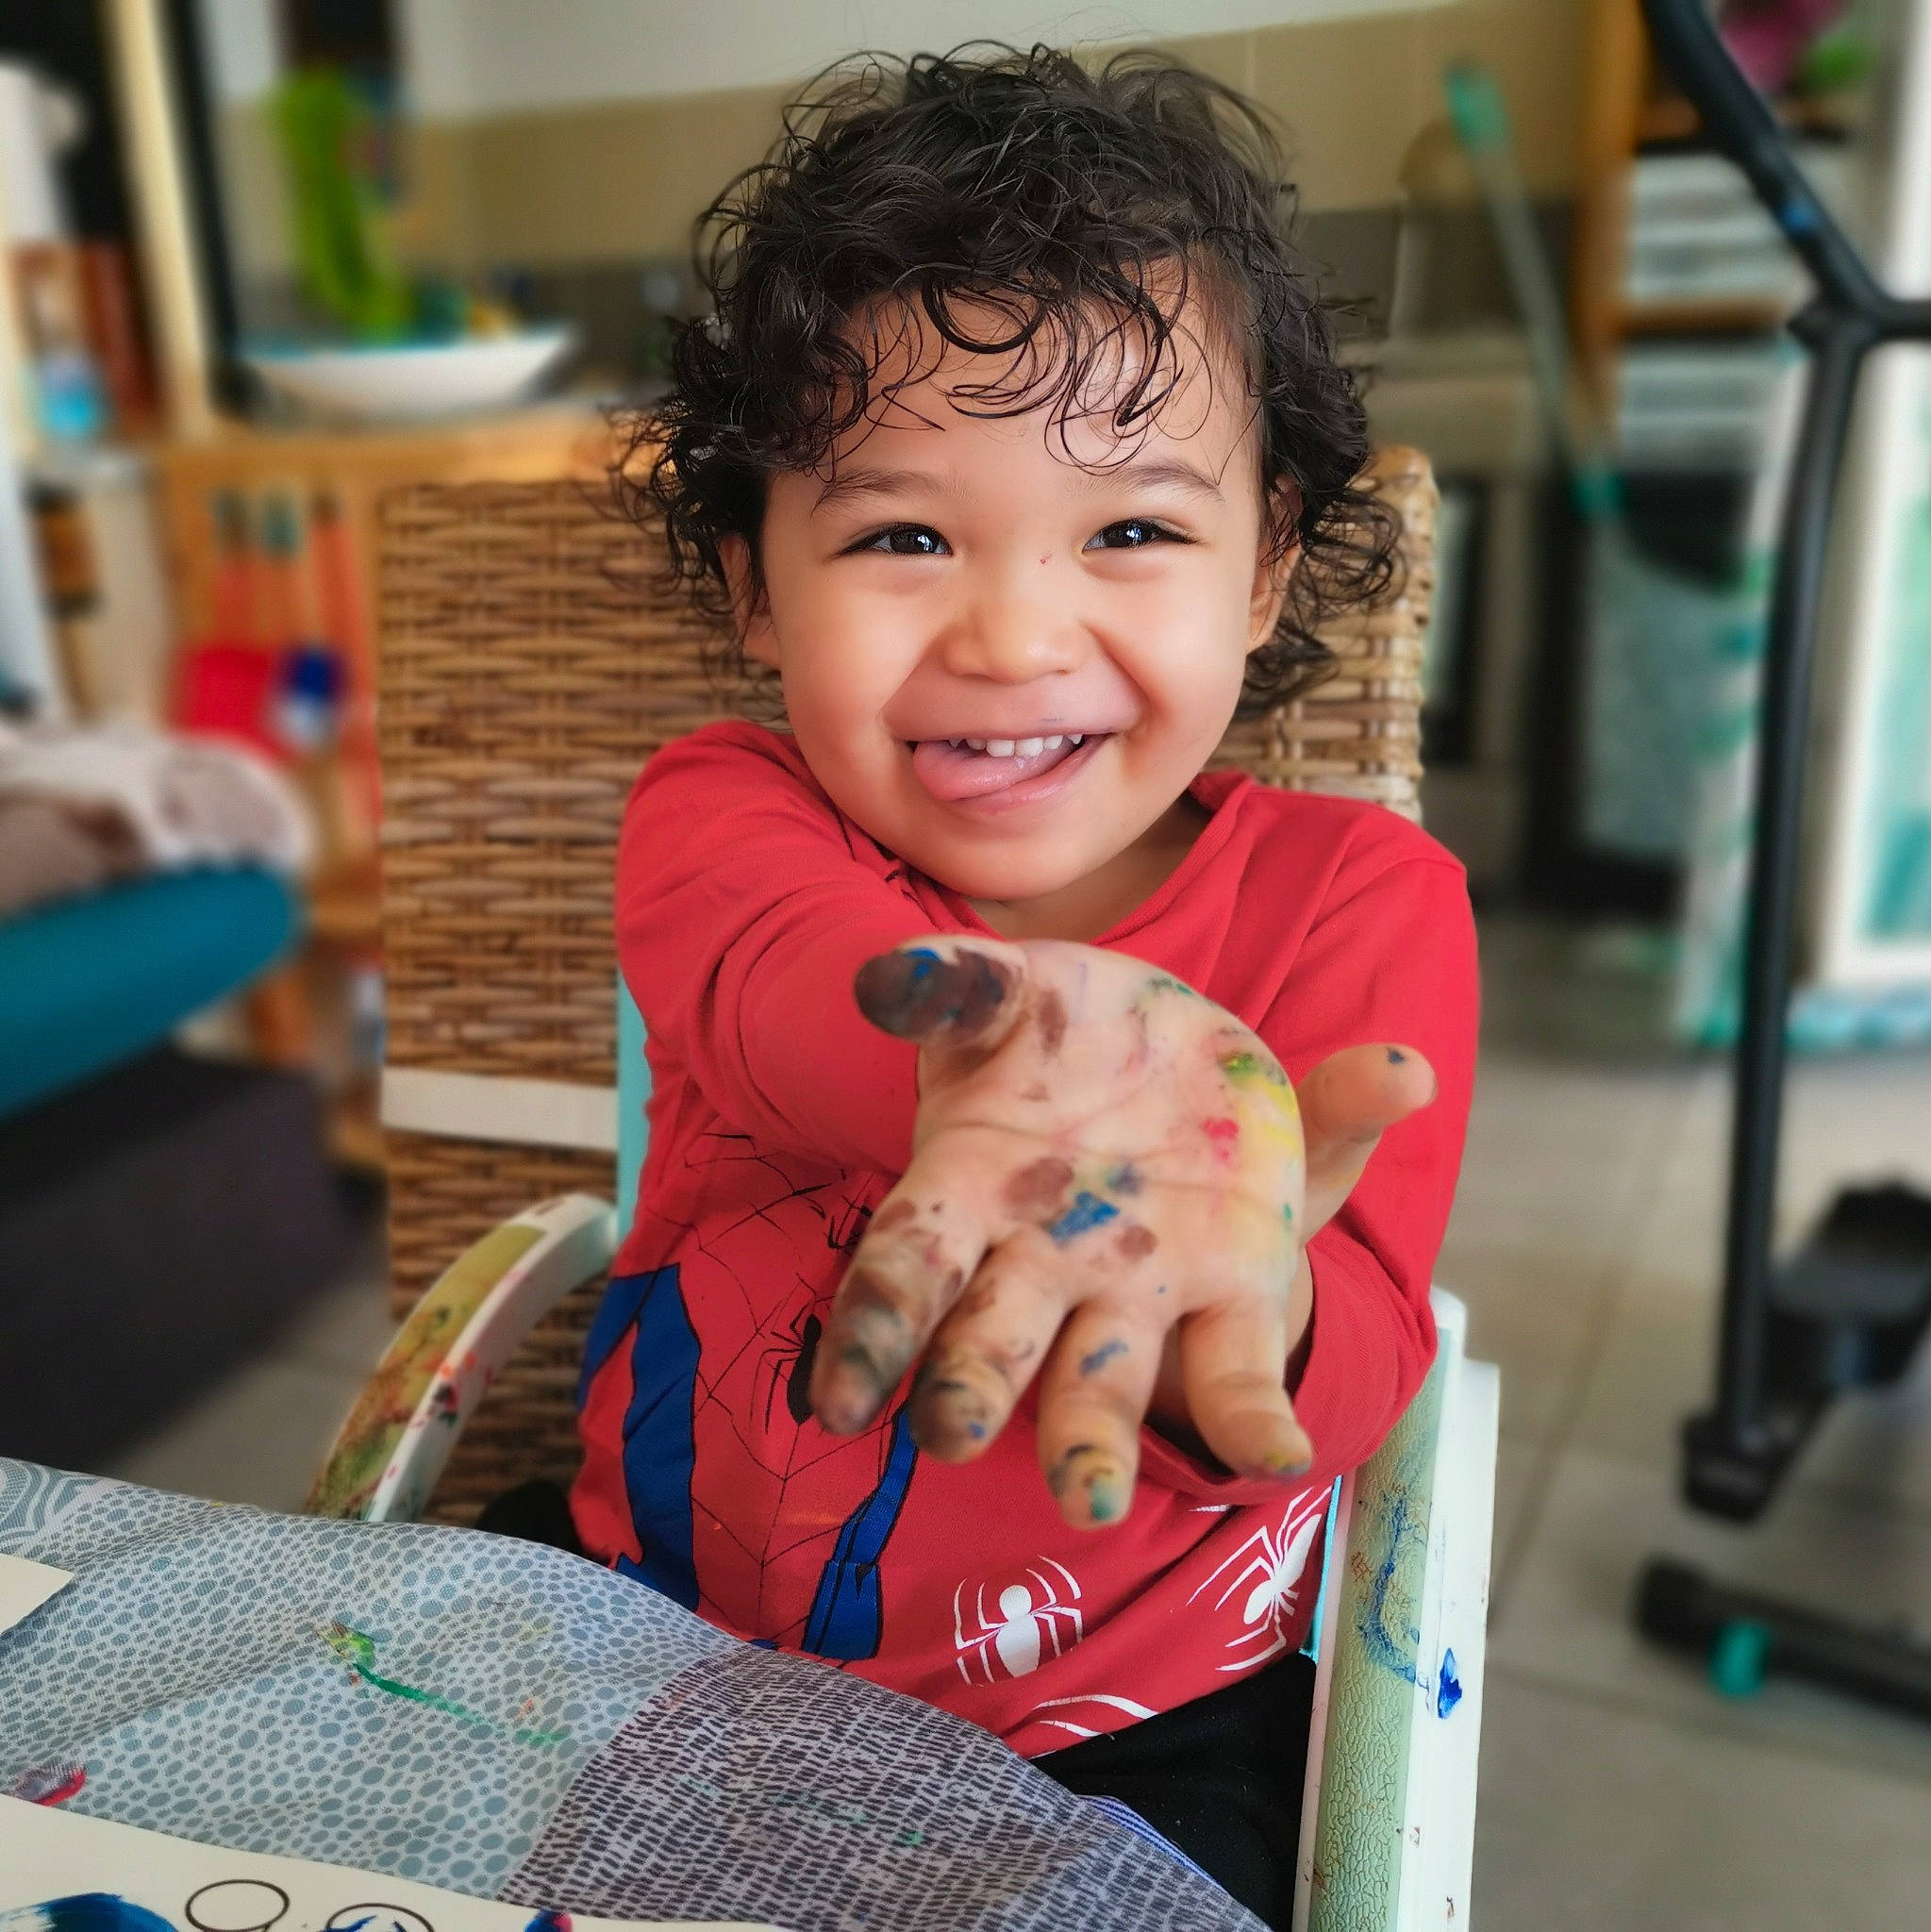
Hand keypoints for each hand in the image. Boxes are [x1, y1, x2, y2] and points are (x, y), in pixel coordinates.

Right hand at [807, 935, 1435, 1528]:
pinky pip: (1234, 1373)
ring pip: (1100, 1384)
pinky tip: (1277, 1455)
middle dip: (971, 1388)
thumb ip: (962, 985)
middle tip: (953, 1434)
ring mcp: (1135, 1288)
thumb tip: (884, 979)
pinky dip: (1253, 1417)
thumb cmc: (1071, 1030)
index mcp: (970, 1184)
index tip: (842, 1404)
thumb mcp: (1020, 991)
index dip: (871, 1331)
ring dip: (1092, 1443)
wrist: (1180, 1052)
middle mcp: (1041, 1260)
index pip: (906, 1271)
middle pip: (990, 1343)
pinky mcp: (1230, 1296)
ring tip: (1096, 1500)